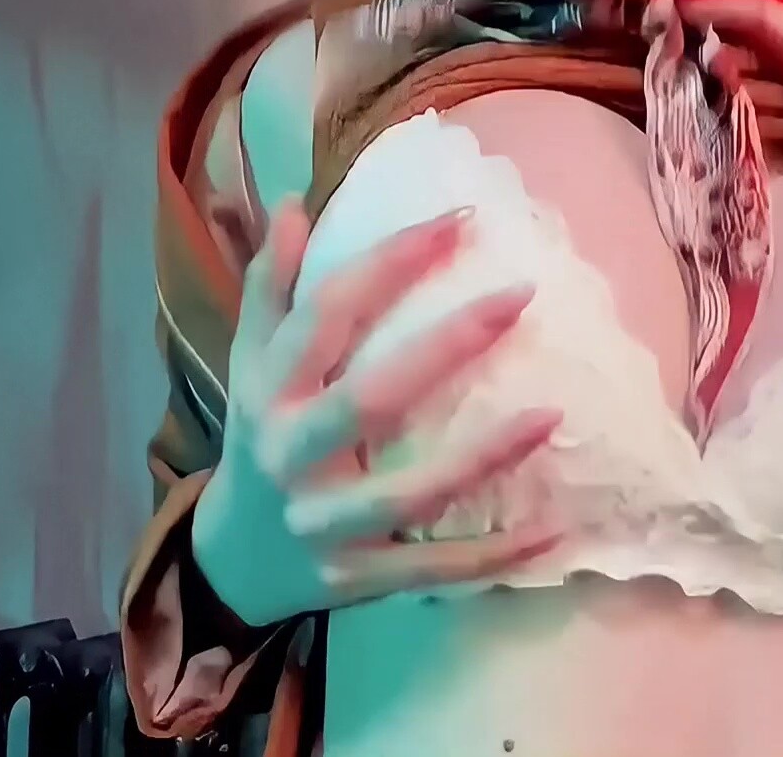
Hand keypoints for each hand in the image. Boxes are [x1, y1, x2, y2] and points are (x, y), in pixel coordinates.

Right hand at [191, 198, 562, 628]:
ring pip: (407, 492)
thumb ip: (272, 284)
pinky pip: (432, 569)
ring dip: (483, 456)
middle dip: (446, 345)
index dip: (392, 261)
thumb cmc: (261, 435)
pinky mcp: (355, 580)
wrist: (229, 563)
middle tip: (521, 294)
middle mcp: (290, 454)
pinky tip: (554, 525)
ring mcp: (322, 524)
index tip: (461, 218)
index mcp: (267, 390)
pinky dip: (492, 556)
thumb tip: (295, 201)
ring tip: (553, 413)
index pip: (328, 313)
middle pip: (368, 399)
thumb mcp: (251, 361)